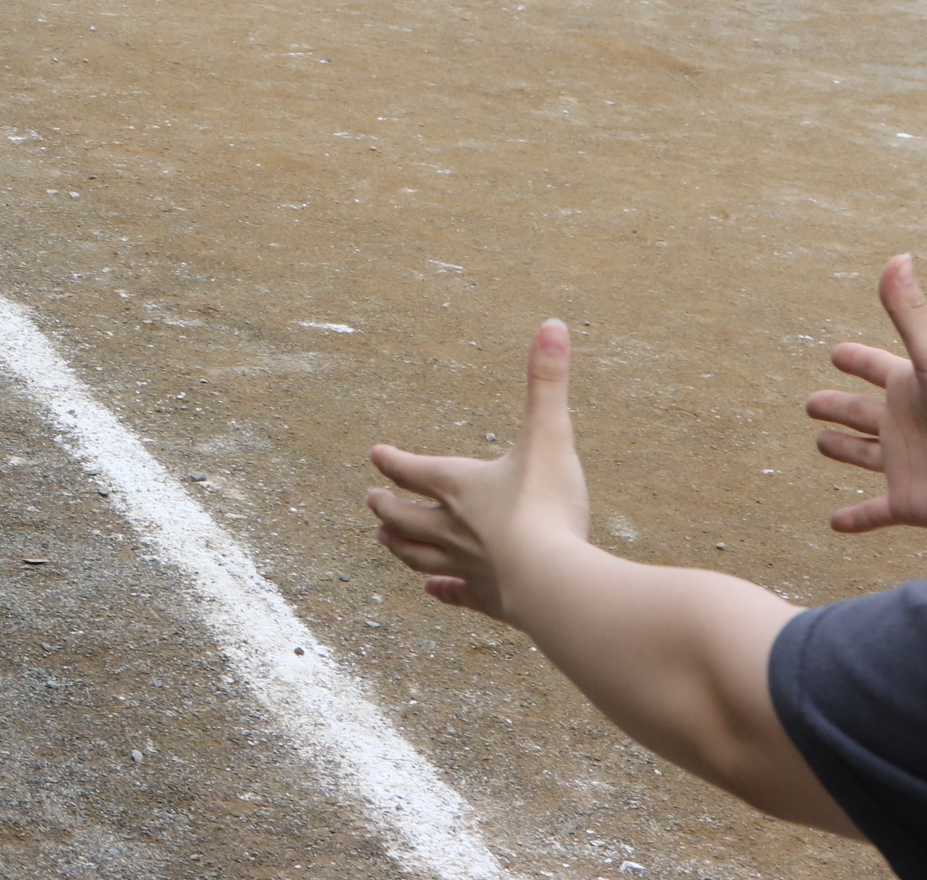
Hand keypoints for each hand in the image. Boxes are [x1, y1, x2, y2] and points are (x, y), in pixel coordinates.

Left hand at [367, 321, 591, 621]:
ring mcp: (468, 568)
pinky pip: (459, 596)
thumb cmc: (548, 508)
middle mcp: (453, 528)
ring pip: (419, 556)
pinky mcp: (490, 602)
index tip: (376, 455)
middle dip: (386, 507)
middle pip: (404, 517)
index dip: (393, 461)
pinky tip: (435, 592)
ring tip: (384, 540)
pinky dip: (443, 592)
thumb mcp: (550, 436)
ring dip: (400, 546)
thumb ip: (547, 382)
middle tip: (371, 502)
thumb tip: (553, 323)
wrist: (556, 586)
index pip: (413, 469)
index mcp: (459, 486)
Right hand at [808, 254, 926, 533]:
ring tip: (821, 444)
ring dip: (841, 450)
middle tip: (810, 403)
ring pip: (863, 455)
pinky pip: (873, 512)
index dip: (855, 360)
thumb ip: (911, 311)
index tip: (836, 354)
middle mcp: (905, 423)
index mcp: (910, 387)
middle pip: (860, 412)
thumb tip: (897, 257)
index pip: (874, 368)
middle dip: (835, 406)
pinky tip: (835, 523)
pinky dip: (855, 518)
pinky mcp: (907, 502)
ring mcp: (904, 464)